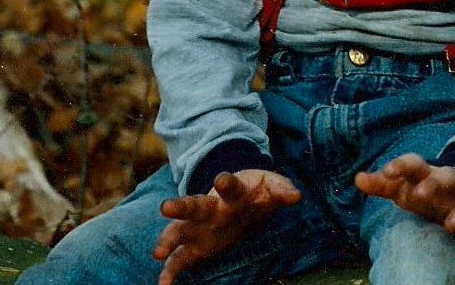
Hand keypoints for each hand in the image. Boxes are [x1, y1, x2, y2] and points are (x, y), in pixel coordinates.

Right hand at [151, 169, 301, 284]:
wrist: (240, 196)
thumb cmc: (257, 191)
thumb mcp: (272, 187)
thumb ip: (282, 191)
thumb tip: (296, 196)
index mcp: (232, 192)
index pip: (230, 186)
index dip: (227, 183)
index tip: (222, 180)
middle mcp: (211, 208)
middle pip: (194, 205)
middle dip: (181, 206)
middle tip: (165, 207)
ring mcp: (200, 227)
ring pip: (179, 230)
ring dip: (168, 240)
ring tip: (157, 253)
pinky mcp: (196, 246)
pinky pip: (179, 259)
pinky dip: (170, 271)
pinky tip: (162, 284)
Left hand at [355, 152, 454, 262]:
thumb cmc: (424, 194)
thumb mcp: (403, 189)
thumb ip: (382, 185)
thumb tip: (357, 178)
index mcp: (427, 175)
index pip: (415, 163)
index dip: (402, 165)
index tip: (388, 172)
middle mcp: (450, 185)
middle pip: (447, 176)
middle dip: (435, 184)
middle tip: (420, 195)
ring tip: (450, 226)